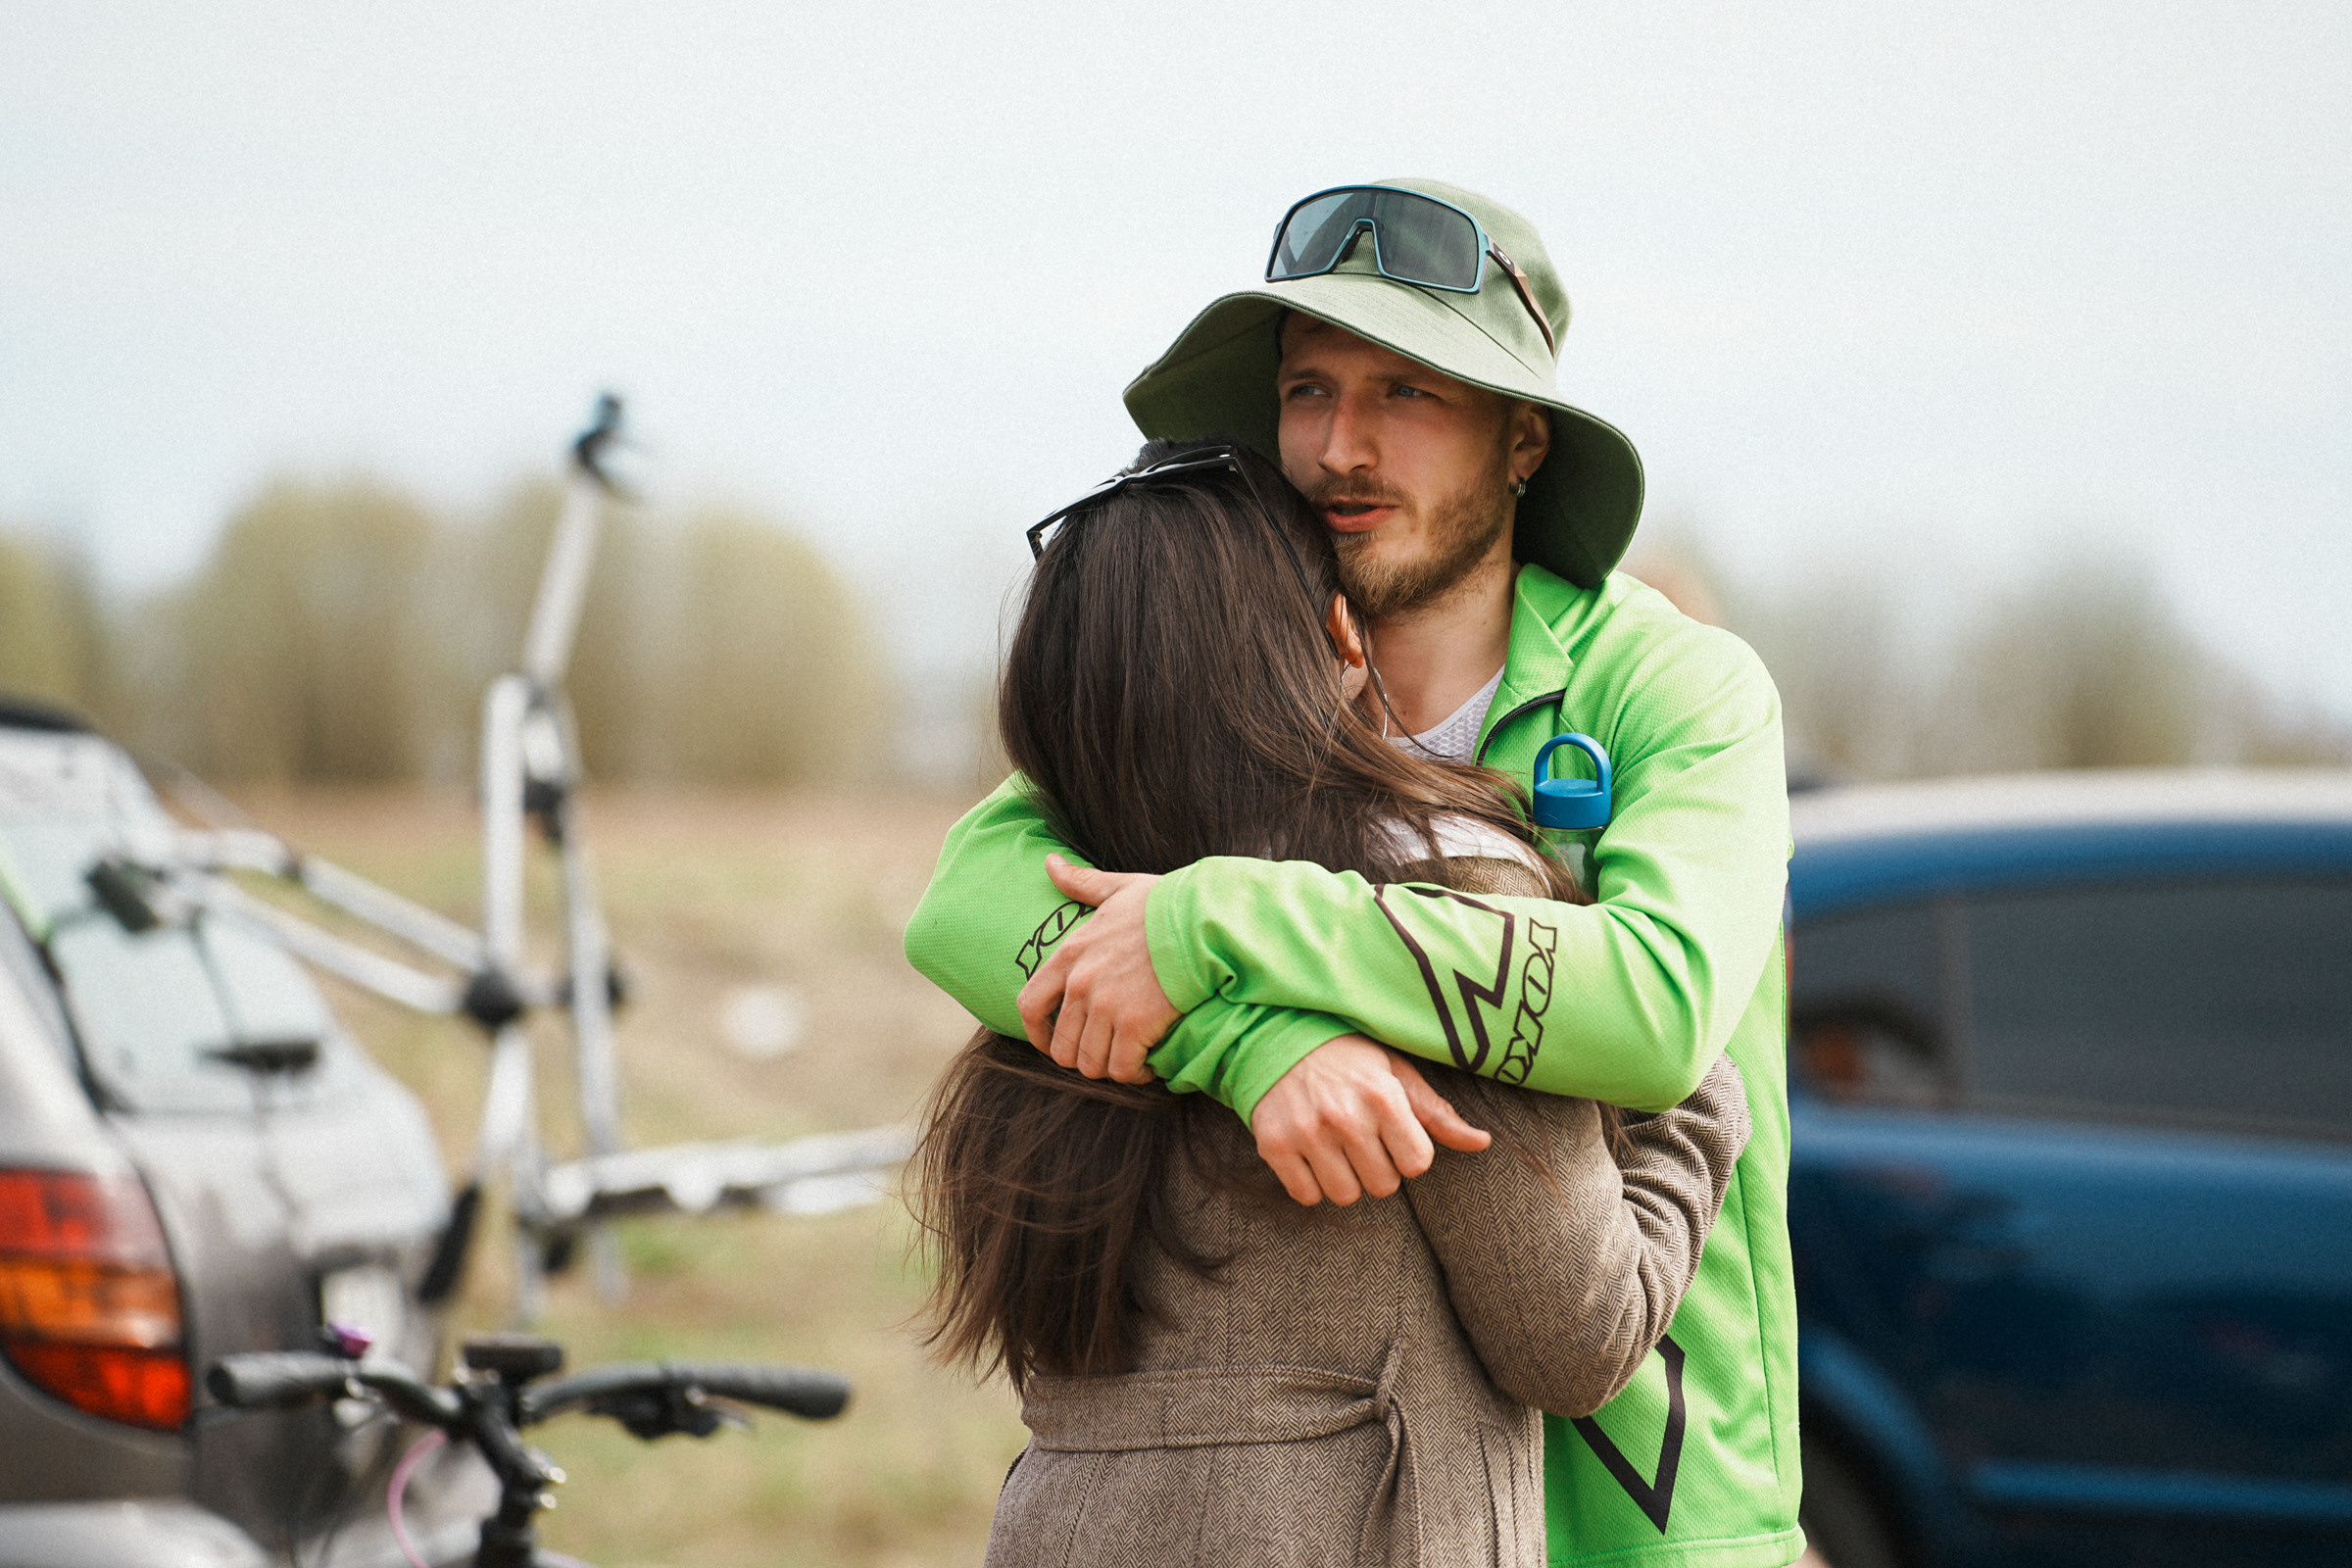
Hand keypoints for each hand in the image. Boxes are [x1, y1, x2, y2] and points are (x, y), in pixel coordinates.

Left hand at [1016, 855, 1176, 1084]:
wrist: (1205, 918)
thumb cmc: (1167, 904)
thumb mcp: (1117, 889)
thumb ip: (1080, 883)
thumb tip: (1049, 862)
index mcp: (1070, 954)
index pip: (1029, 1005)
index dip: (1038, 1034)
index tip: (1053, 1043)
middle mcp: (1080, 983)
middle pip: (1061, 1047)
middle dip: (1083, 1057)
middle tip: (1107, 1053)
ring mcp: (1105, 1005)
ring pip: (1091, 1064)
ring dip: (1110, 1068)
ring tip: (1130, 1059)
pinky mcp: (1135, 1024)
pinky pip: (1123, 1069)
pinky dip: (1135, 1074)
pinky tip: (1150, 1064)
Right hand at [1249, 1036, 1491, 1206]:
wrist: (1277, 1034)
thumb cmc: (1349, 1057)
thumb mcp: (1397, 1074)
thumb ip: (1436, 1113)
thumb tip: (1483, 1143)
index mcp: (1383, 1097)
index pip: (1417, 1164)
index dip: (1408, 1153)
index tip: (1392, 1134)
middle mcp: (1345, 1117)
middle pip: (1383, 1186)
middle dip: (1378, 1167)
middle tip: (1361, 1138)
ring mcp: (1306, 1133)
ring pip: (1345, 1195)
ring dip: (1345, 1178)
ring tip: (1336, 1147)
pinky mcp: (1274, 1145)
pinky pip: (1306, 1196)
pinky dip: (1310, 1184)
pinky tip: (1310, 1155)